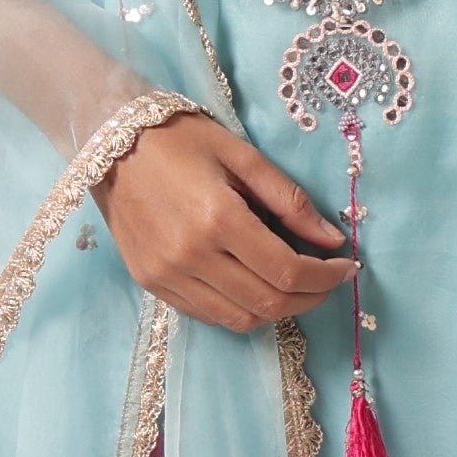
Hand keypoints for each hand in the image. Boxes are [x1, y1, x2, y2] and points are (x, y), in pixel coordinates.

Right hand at [101, 114, 351, 331]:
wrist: (109, 142)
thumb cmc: (179, 138)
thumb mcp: (242, 155)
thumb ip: (289, 200)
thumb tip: (332, 239)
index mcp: (218, 219)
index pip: (287, 271)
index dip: (326, 277)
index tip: (348, 267)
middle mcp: (191, 256)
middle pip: (268, 303)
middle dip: (310, 297)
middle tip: (329, 280)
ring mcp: (167, 276)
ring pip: (239, 318)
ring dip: (278, 309)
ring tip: (297, 286)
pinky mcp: (151, 283)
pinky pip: (208, 313)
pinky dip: (241, 308)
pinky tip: (256, 285)